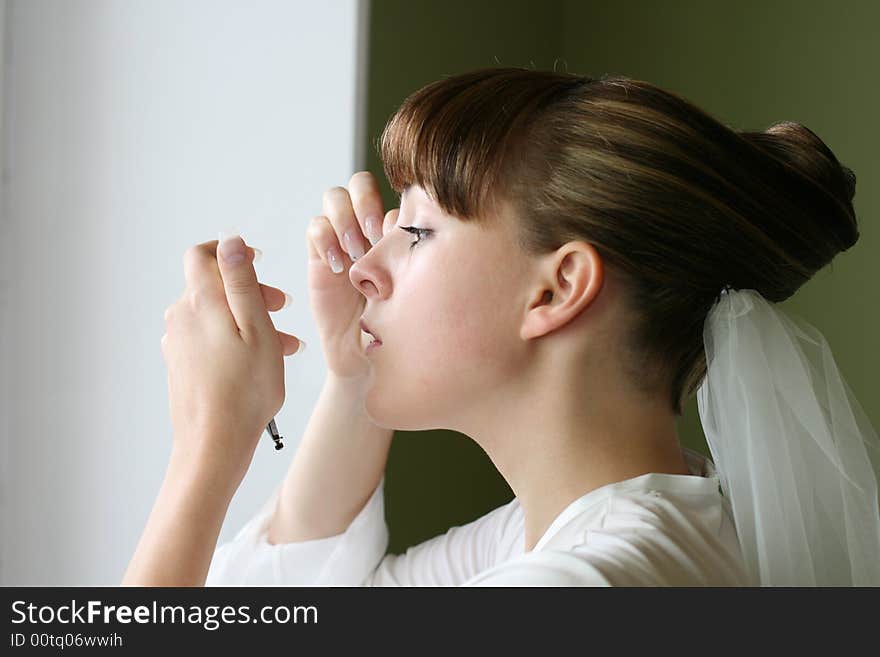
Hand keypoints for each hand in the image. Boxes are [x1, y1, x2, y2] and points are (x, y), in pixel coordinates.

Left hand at [161, 235, 303, 484]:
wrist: (213, 444)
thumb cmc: (244, 391)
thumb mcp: (256, 327)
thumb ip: (241, 281)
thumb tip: (230, 240)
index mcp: (199, 302)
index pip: (202, 255)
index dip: (230, 252)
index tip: (257, 262)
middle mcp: (182, 317)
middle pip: (214, 287)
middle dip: (251, 291)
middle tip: (283, 308)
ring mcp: (178, 342)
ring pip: (218, 316)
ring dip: (251, 321)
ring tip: (285, 345)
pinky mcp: (181, 364)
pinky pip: (211, 339)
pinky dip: (237, 340)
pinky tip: (263, 362)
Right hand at [307, 171, 397, 379]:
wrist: (365, 356)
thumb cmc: (395, 324)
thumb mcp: (409, 288)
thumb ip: (407, 254)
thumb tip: (404, 222)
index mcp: (395, 230)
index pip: (392, 192)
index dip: (393, 204)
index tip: (399, 232)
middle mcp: (367, 228)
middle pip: (359, 183)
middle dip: (364, 201)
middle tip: (372, 233)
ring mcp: (341, 239)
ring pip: (334, 198)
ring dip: (344, 219)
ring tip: (354, 252)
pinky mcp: (318, 256)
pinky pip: (314, 228)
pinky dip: (325, 240)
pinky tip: (339, 267)